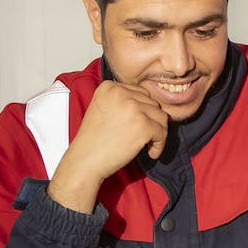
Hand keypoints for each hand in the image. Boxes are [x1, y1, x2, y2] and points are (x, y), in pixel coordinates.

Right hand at [48, 81, 168, 213]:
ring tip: (147, 143)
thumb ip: (125, 101)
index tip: (137, 124)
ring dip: (158, 132)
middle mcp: (121, 93)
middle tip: (142, 136)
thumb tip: (154, 104)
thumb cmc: (95, 140)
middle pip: (153, 103)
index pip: (141, 93)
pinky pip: (162, 132)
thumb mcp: (104, 109)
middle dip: (151, 121)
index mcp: (109, 87)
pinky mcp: (143, 125)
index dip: (143, 111)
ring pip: (162, 116)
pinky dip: (159, 144)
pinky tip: (150, 152)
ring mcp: (133, 108)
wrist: (85, 161)